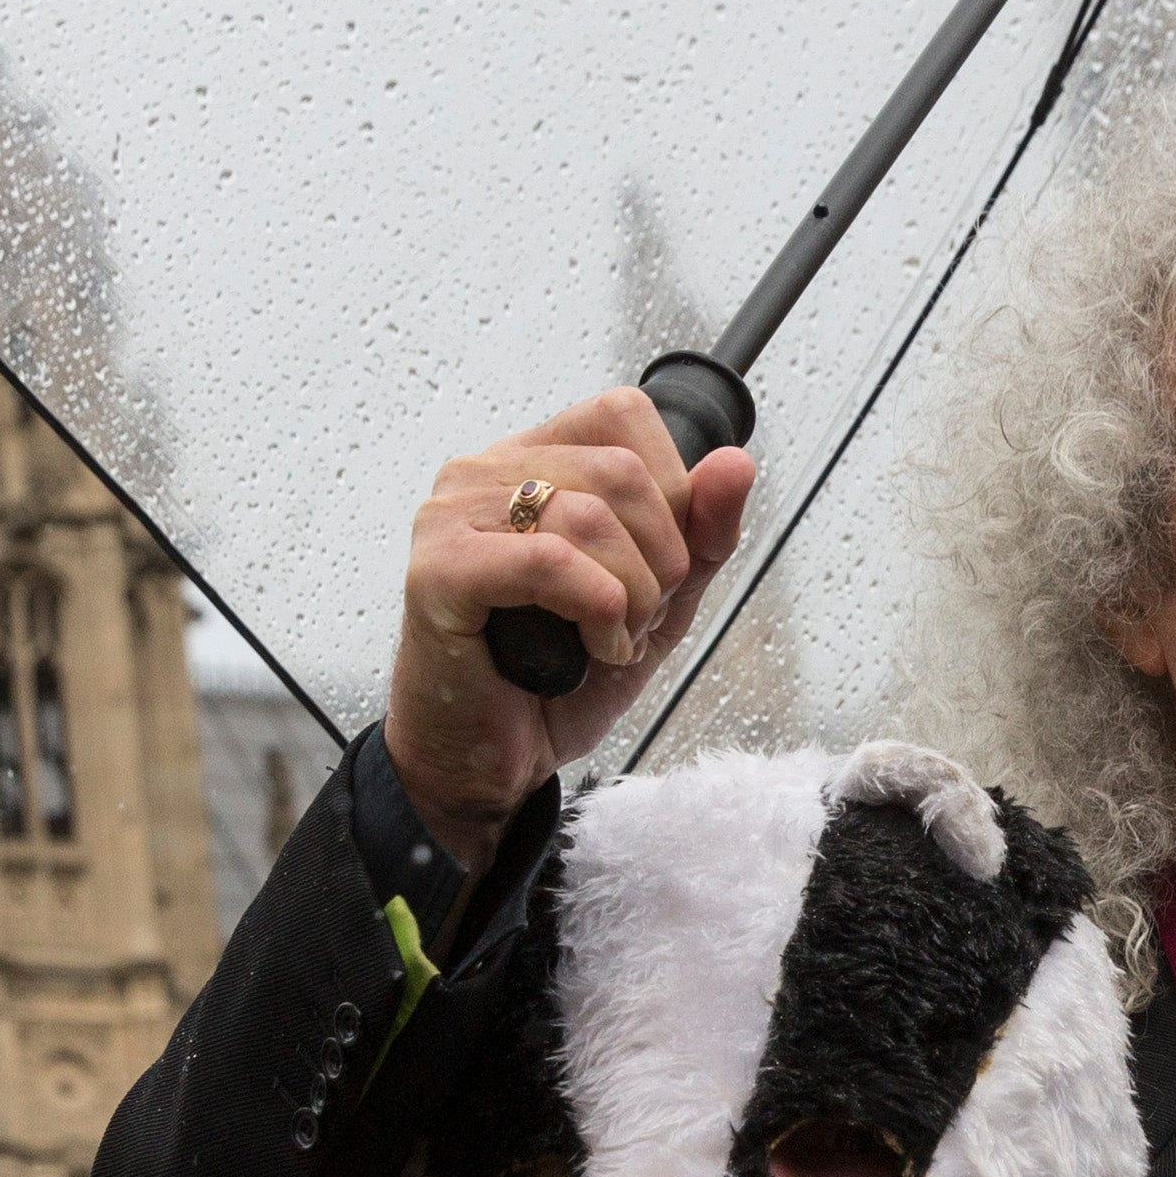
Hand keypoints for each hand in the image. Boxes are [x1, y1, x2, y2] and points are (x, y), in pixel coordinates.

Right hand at [391, 389, 757, 868]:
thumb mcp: (657, 601)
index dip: (672, 493)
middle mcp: (483, 472)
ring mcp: (452, 516)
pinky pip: (548, 563)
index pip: (625, 415)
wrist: (492, 761)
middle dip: (659, 559)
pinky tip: (589, 649)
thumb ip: (701, 534)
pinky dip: (595, 611)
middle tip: (634, 617)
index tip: (658, 566)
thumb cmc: (558, 678)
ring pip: (590, 516)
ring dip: (629, 598)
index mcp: (532, 460)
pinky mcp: (438, 571)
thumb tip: (736, 462)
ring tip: (607, 639)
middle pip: (620, 469)